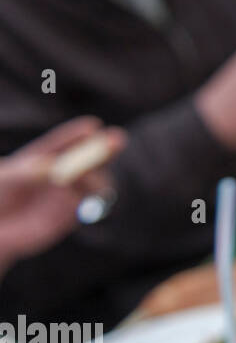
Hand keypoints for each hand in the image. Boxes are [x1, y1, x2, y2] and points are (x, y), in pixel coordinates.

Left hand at [0, 117, 125, 272]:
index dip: (79, 134)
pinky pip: (91, 204)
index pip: (64, 143)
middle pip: (88, 158)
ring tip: (90, 176)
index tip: (92, 126)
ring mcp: (67, 194)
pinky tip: (90, 193)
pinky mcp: (71, 216)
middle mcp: (59, 174)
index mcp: (42, 158)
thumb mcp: (11, 178)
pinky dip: (95, 197)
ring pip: (95, 180)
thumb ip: (35, 172)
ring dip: (99, 175)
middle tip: (117, 140)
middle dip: (104, 149)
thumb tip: (60, 170)